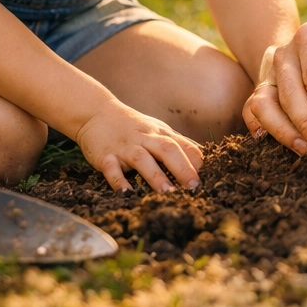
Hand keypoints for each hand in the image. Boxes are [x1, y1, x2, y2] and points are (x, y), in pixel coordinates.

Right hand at [76, 100, 203, 192]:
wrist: (97, 113)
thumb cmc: (133, 125)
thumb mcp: (157, 129)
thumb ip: (177, 142)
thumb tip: (202, 156)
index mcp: (161, 134)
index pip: (185, 145)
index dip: (198, 161)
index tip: (209, 178)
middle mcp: (146, 138)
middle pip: (168, 150)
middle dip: (182, 168)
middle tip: (193, 187)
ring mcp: (126, 147)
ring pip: (143, 159)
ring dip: (156, 176)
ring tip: (167, 193)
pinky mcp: (106, 156)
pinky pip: (113, 169)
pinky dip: (120, 181)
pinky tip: (127, 193)